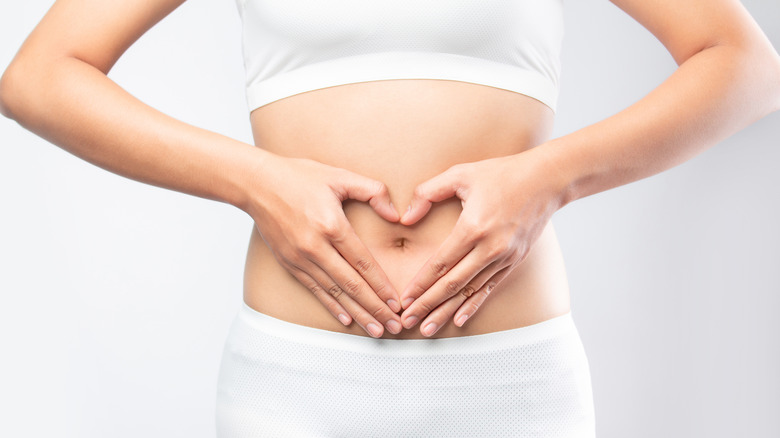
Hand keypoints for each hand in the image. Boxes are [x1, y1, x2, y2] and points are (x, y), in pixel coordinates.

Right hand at [246, 153, 403, 337]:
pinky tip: (347, 319)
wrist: (256, 184)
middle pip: (351, 285)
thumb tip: (396, 215)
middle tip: (394, 326)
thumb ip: (373, 191)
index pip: (362, 263)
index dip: (381, 286)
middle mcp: (315, 247)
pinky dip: (332, 306)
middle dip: (375, 308)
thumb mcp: (339, 176)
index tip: (397, 303)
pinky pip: (315, 290)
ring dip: (357, 314)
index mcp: (331, 225)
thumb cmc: (299, 176)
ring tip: (376, 330)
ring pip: (334, 293)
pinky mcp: (289, 263)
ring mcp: (300, 258)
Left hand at [397, 146, 566, 335]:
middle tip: (406, 321)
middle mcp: (491, 247)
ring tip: (426, 328)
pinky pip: (489, 288)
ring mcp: (505, 257)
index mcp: (474, 227)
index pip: (440, 263)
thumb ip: (428, 192)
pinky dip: (473, 305)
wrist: (547, 179)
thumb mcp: (460, 174)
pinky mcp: (515, 261)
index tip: (404, 299)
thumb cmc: (501, 173)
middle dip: (427, 305)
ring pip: (470, 292)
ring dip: (446, 312)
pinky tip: (459, 319)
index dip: (420, 284)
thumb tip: (405, 218)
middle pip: (452, 284)